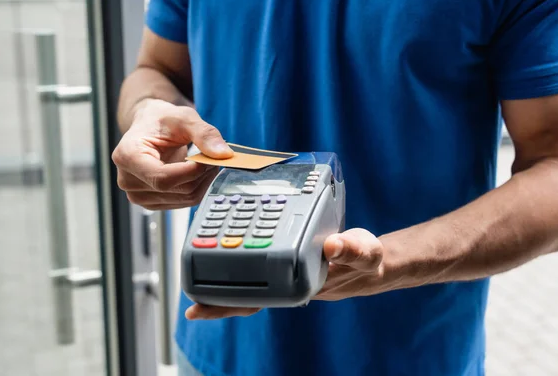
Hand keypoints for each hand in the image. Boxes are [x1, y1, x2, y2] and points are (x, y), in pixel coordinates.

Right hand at [112, 99, 232, 209]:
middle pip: (177, 190)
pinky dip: (197, 188)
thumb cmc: (162, 120)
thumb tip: (223, 154)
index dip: (192, 172)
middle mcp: (127, 180)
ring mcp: (138, 195)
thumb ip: (205, 134)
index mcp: (127, 156)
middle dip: (202, 174)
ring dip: (202, 182)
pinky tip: (196, 172)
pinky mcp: (151, 202)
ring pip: (184, 199)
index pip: (164, 178)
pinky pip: (184, 203)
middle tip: (212, 157)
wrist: (151, 126)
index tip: (208, 158)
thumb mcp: (184, 117)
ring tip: (204, 162)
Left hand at [184, 228, 384, 319]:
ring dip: (226, 279)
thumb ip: (352, 250)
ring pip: (250, 282)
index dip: (228, 305)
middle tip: (191, 307)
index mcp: (300, 285)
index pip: (258, 300)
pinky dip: (243, 260)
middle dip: (218, 301)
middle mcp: (288, 283)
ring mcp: (285, 273)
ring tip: (198, 271)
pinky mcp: (285, 259)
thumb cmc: (365, 260)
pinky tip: (229, 249)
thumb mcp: (366, 252)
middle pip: (247, 297)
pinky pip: (260, 264)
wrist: (365, 258)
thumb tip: (331, 247)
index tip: (199, 310)